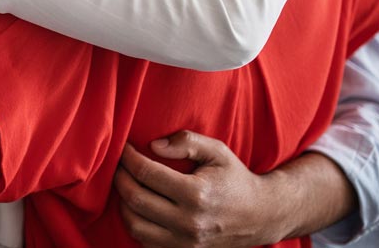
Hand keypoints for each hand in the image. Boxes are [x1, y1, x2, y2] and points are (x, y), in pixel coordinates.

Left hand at [114, 132, 277, 247]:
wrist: (260, 216)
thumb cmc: (234, 179)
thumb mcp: (218, 152)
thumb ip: (187, 142)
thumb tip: (153, 146)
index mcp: (197, 194)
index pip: (147, 173)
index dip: (128, 158)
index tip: (124, 148)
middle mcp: (189, 222)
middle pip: (136, 199)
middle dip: (120, 178)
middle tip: (118, 165)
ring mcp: (185, 243)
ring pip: (135, 225)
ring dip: (123, 203)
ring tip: (125, 185)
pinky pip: (146, 242)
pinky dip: (135, 223)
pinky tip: (138, 206)